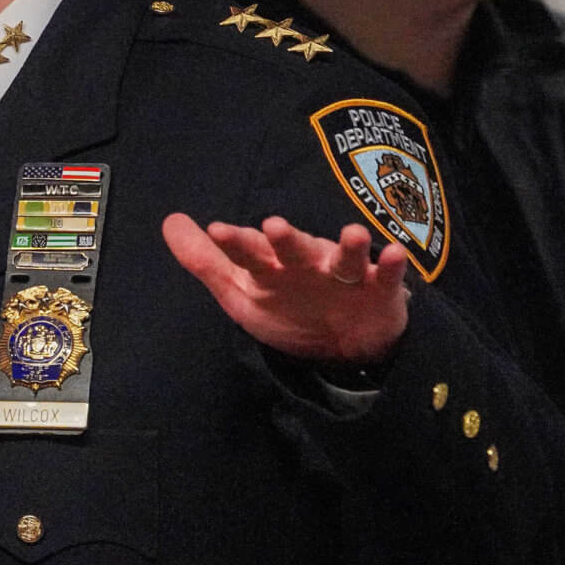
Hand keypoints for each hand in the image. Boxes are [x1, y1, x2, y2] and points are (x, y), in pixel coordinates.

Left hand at [161, 214, 410, 365]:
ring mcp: (344, 274)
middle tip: (274, 227)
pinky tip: (395, 255)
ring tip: (353, 233)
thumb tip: (170, 220)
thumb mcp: (241, 291)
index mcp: (272, 266)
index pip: (249, 254)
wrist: (341, 344)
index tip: (217, 231)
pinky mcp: (379, 289)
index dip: (235, 244)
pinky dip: (393, 266)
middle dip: (287, 239)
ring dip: (350, 246)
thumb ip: (206, 260)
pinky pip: (388, 276)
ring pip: (346, 258)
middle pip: (296, 249)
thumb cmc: (287, 306)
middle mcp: (307, 263)